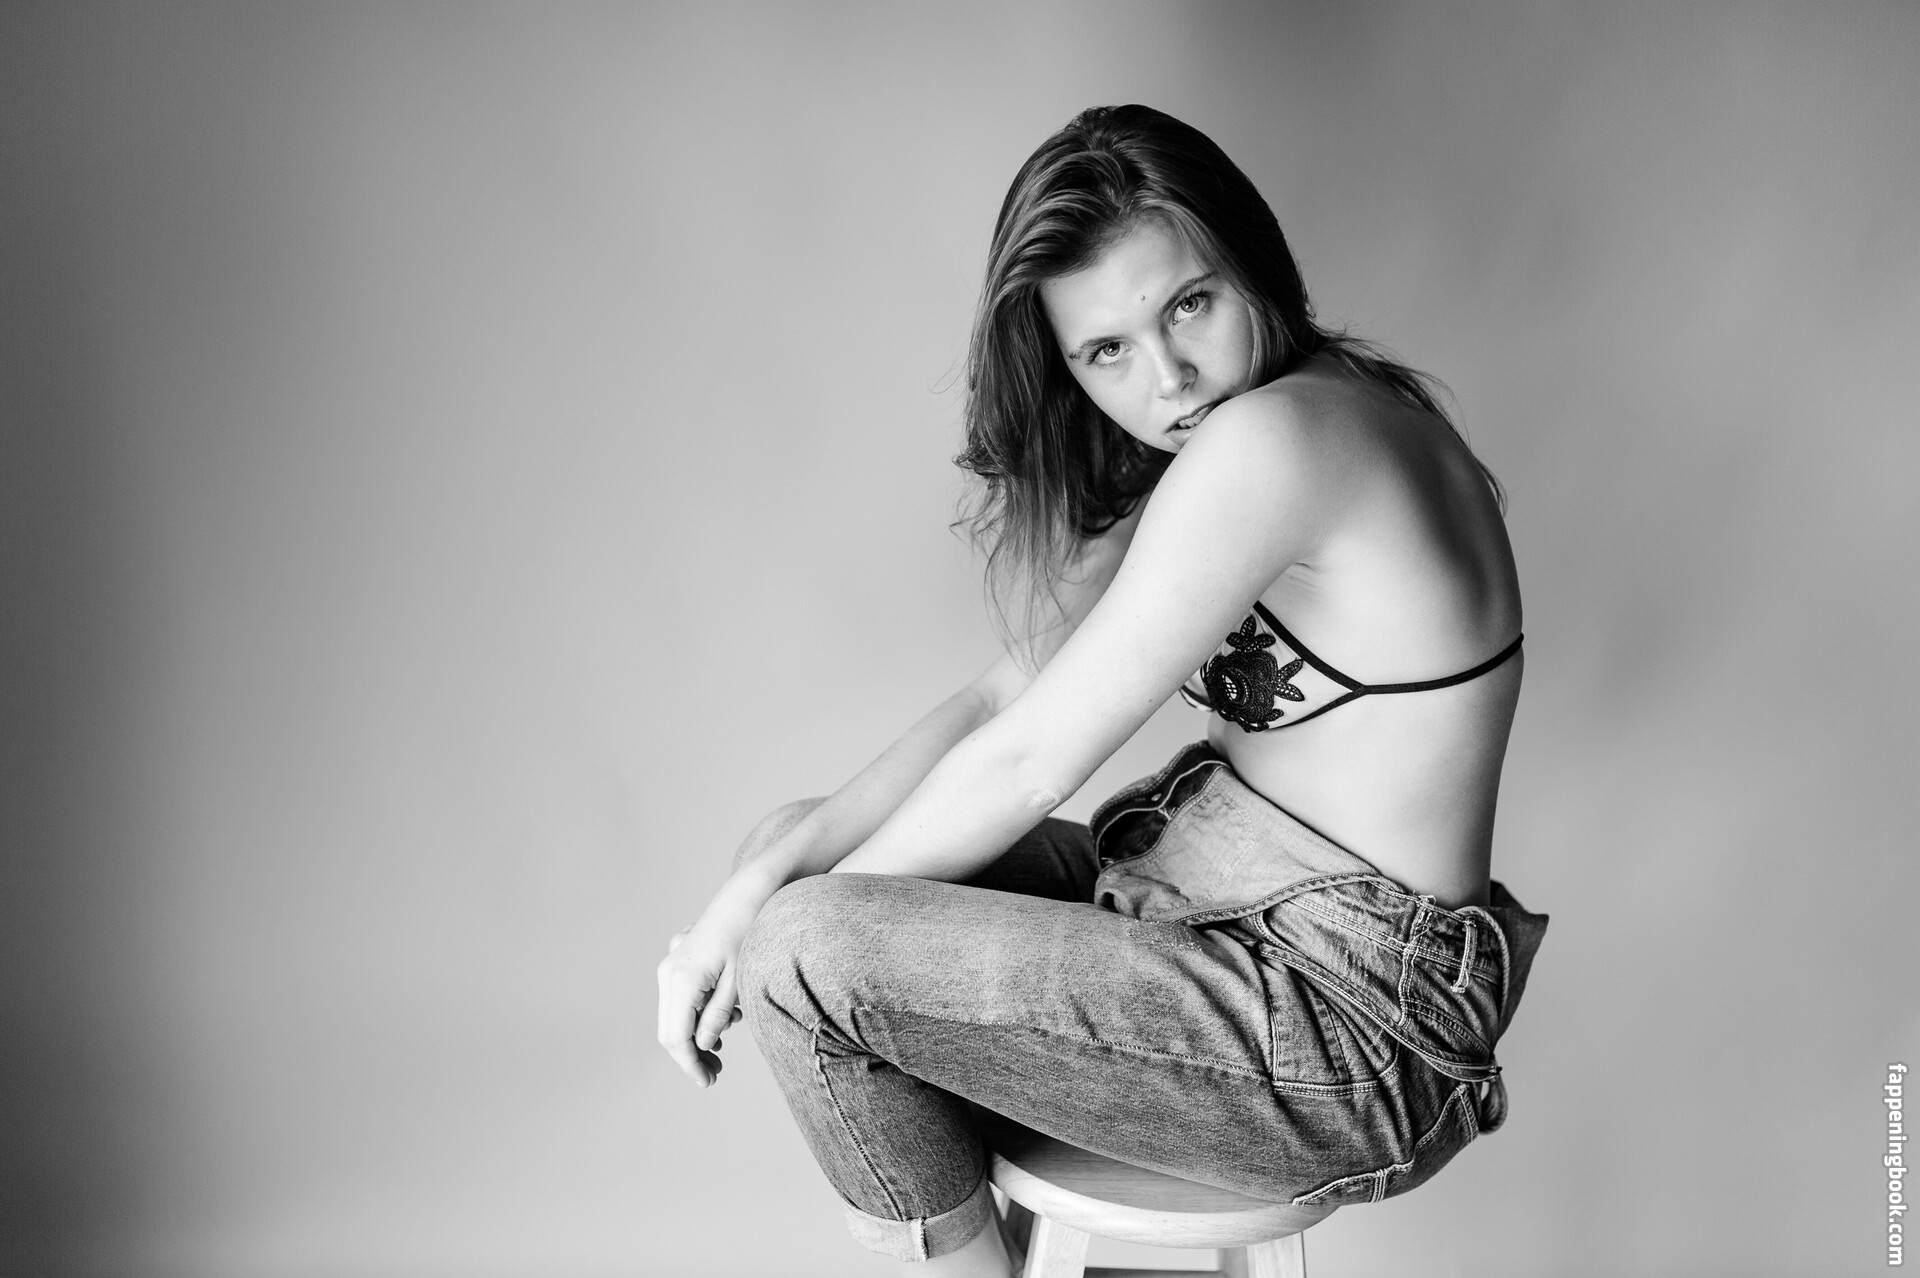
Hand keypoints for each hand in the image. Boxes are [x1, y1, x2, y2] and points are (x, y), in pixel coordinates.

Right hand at [655, 880, 762, 1087]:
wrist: (749, 892)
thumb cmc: (750, 932)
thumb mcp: (741, 980)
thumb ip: (719, 1015)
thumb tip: (703, 1045)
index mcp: (682, 980)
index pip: (677, 1038)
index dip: (691, 1065)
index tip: (708, 1082)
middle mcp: (668, 972)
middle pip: (670, 1030)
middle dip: (692, 1055)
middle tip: (716, 1073)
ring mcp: (671, 963)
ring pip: (674, 1013)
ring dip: (695, 1033)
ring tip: (725, 1043)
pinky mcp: (679, 958)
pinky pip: (680, 995)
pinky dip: (696, 1012)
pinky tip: (723, 1015)